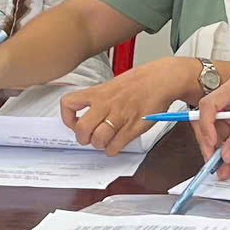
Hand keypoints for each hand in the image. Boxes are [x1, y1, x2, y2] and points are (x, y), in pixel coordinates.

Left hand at [60, 60, 199, 154]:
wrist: (162, 79)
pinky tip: (116, 145)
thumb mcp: (113, 83)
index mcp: (98, 92)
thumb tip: (89, 112)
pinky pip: (115, 146)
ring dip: (99, 145)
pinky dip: (112, 150)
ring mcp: (119, 116)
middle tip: (89, 138)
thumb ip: (99, 98)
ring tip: (104, 142)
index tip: (74, 122)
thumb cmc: (140, 81)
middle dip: (83, 138)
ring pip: (98, 140)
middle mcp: (106, 105)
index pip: (68, 104)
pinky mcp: (133, 127)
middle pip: (82, 128)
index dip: (67, 118)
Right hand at [194, 78, 229, 172]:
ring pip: (213, 130)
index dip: (206, 126)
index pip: (208, 105)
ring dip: (216, 149)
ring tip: (223, 167)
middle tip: (213, 161)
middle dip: (208, 142)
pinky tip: (228, 161)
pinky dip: (225, 148)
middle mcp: (228, 96)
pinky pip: (224, 134)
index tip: (212, 145)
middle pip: (205, 119)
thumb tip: (224, 155)